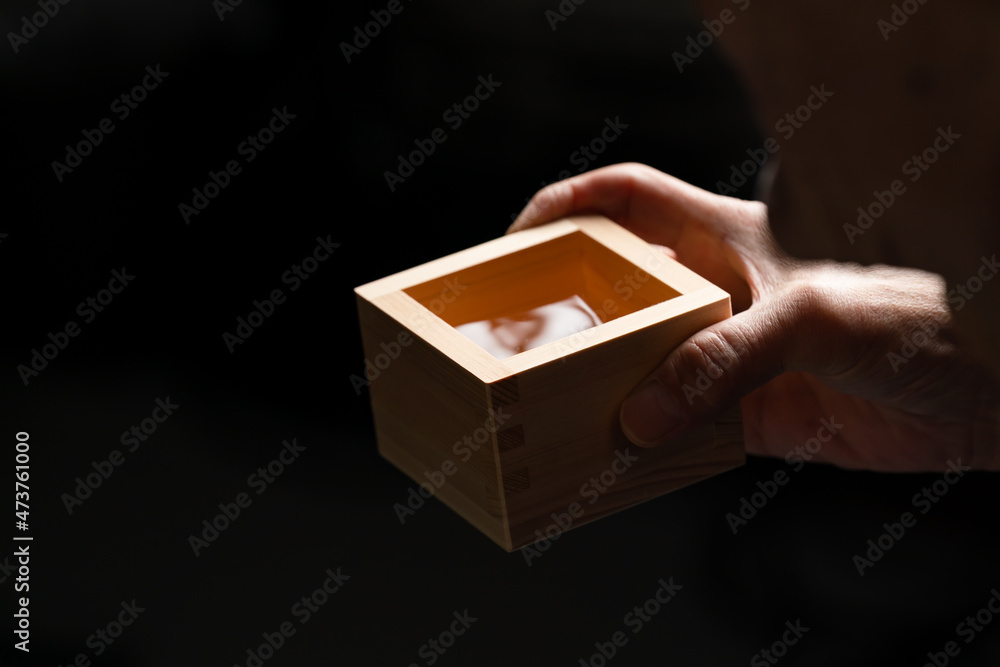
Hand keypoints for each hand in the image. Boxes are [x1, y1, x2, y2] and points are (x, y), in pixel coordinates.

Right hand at [508, 163, 999, 471]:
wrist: (979, 398)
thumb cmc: (916, 316)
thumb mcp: (814, 317)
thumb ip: (726, 358)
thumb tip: (642, 414)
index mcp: (726, 239)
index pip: (627, 199)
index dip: (566, 205)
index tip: (517, 241)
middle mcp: (715, 294)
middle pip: (616, 285)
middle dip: (564, 304)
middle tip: (518, 338)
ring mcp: (723, 355)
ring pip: (636, 362)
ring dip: (597, 383)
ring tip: (552, 407)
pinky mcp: (741, 415)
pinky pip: (672, 426)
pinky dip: (641, 443)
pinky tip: (615, 457)